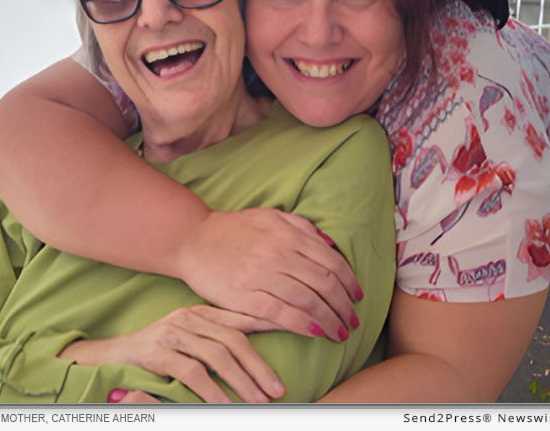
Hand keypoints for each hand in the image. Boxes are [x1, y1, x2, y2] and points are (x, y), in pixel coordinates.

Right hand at [58, 305, 283, 402]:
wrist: (107, 358)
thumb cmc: (153, 353)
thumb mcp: (188, 341)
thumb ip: (215, 342)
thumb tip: (253, 358)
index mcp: (199, 313)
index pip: (241, 316)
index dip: (270, 324)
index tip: (299, 333)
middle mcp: (187, 318)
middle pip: (233, 338)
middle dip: (259, 365)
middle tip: (278, 389)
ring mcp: (170, 332)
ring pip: (216, 355)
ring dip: (241, 381)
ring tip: (258, 401)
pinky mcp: (155, 351)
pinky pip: (191, 372)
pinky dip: (211, 391)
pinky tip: (224, 406)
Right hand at [179, 208, 360, 341]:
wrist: (192, 240)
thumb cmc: (233, 229)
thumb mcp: (269, 216)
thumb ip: (302, 226)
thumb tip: (331, 244)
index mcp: (287, 234)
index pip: (332, 261)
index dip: (350, 281)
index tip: (357, 295)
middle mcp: (278, 254)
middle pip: (325, 284)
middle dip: (345, 306)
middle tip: (353, 320)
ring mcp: (262, 276)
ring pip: (308, 302)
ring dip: (331, 320)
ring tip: (339, 332)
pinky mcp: (245, 297)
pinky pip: (283, 315)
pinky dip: (305, 326)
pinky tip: (316, 333)